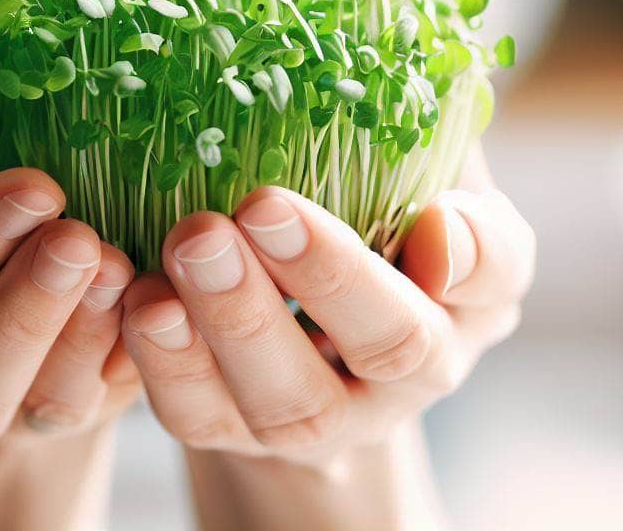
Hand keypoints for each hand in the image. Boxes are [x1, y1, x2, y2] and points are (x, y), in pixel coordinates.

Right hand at [0, 167, 139, 446]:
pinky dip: (132, 349)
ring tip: (117, 264)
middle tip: (77, 236)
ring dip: (84, 336)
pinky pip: (105, 400)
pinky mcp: (73, 406)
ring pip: (41, 404)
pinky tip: (154, 295)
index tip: (33, 186)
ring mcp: (7, 409)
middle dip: (27, 310)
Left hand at [120, 147, 533, 467]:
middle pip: (379, 350)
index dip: (463, 249)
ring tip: (191, 245)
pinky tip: (143, 296)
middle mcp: (401, 380)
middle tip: (258, 206)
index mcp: (461, 304)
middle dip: (332, 275)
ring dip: (234, 321)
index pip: (479, 284)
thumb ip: (461, 214)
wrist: (311, 310)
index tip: (417, 209)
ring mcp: (315, 415)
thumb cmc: (381, 227)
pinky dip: (167, 360)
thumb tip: (443, 226)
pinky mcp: (234, 425)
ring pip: (284, 401)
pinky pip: (199, 414)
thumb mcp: (437, 198)